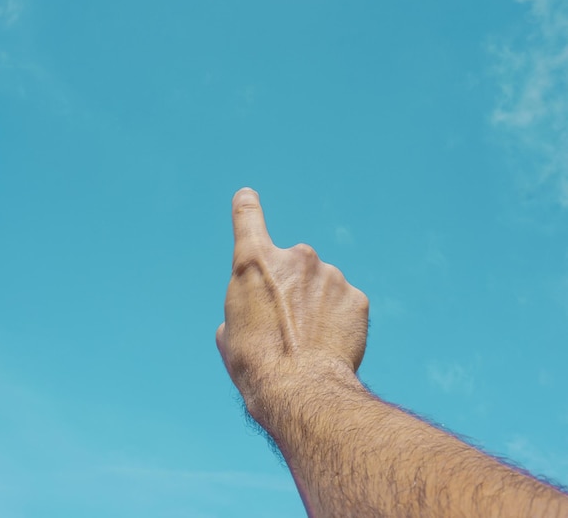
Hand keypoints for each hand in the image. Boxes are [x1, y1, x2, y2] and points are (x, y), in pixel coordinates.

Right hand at [216, 188, 368, 423]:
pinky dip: (338, 319)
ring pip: (321, 285)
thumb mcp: (230, 333)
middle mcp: (295, 257)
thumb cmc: (255, 363)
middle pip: (293, 265)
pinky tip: (330, 345)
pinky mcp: (356, 296)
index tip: (247, 196)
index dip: (246, 206)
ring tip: (308, 342)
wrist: (300, 390)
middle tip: (286, 324)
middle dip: (291, 287)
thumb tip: (255, 314)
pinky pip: (344, 303)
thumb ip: (244, 307)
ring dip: (315, 305)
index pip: (247, 218)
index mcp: (255, 262)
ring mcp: (330, 274)